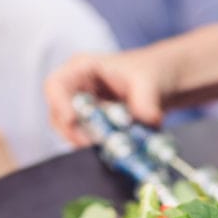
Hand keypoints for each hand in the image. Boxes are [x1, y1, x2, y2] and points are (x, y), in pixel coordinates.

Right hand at [45, 50, 173, 145]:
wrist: (162, 82)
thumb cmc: (150, 71)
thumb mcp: (149, 81)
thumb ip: (146, 101)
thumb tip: (148, 119)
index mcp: (82, 68)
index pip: (55, 86)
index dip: (59, 104)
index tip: (72, 120)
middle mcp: (76, 89)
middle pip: (58, 115)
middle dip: (73, 133)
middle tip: (94, 144)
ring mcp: (83, 109)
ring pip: (70, 132)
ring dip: (86, 143)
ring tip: (109, 147)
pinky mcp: (94, 126)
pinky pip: (87, 140)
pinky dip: (98, 147)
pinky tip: (114, 149)